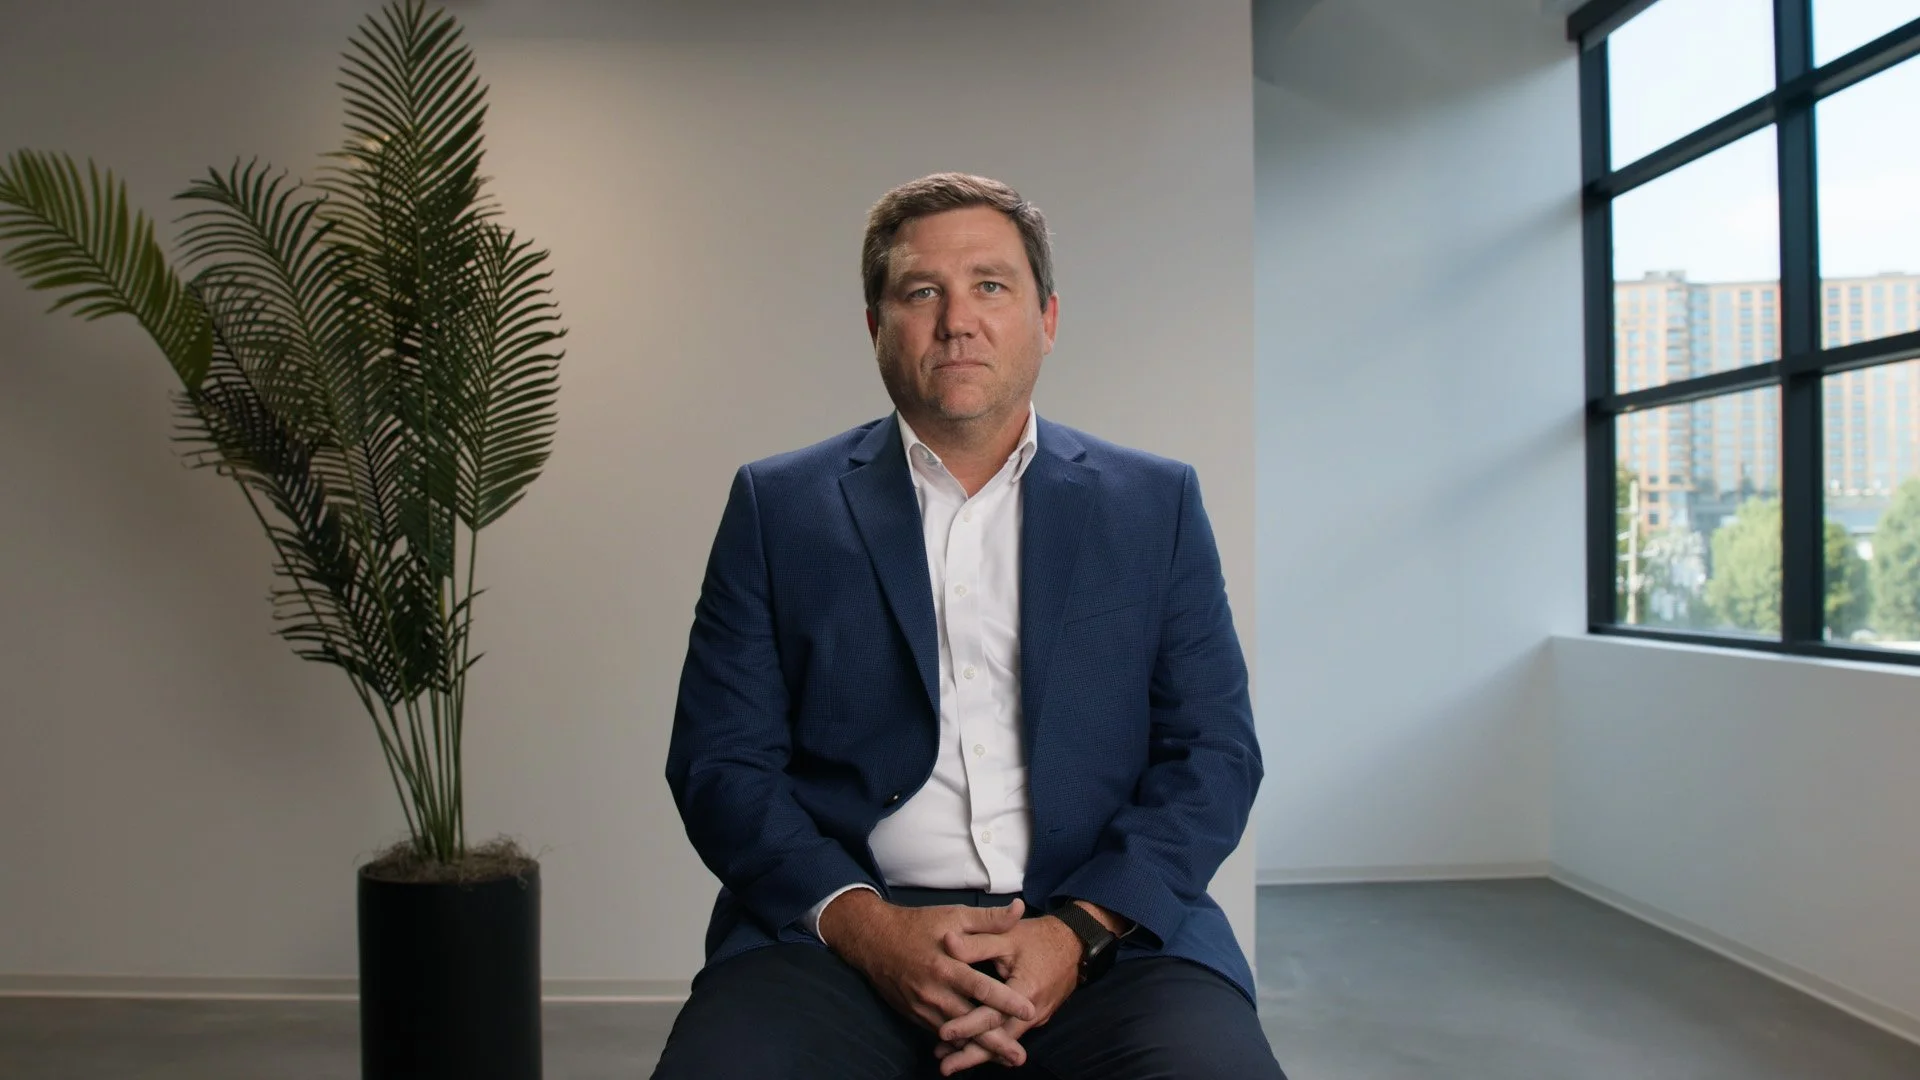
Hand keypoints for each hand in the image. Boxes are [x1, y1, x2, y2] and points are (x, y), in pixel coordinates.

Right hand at [818, 890, 1038, 1048]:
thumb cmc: (917, 925)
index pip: (982, 988)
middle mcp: (934, 991)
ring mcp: (923, 1007)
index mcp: (946, 966)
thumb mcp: (953, 916)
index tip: (1030, 1012)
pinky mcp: (916, 1015)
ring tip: (1006, 1060)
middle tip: (1020, 1056)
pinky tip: (975, 1054)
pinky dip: (959, 1046)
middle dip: (996, 1041)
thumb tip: (1020, 909)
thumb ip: (988, 918)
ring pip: (956, 1034)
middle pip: (970, 1021)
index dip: (1007, 1002)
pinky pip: (940, 1034)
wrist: (873, 940)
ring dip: (980, 1049)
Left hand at [930, 912, 1083, 1074]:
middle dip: (971, 1055)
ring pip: (1006, 1041)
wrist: (1074, 942)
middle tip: (944, 1067)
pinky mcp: (1037, 1017)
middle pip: (1000, 1041)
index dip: (967, 1025)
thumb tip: (947, 942)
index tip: (942, 1032)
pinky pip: (1012, 1035)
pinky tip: (973, 1046)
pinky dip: (993, 1043)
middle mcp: (1034, 1012)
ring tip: (950, 1060)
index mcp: (1025, 991)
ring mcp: (1038, 1017)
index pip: (992, 1015)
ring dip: (979, 1052)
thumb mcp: (1007, 936)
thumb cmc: (1038, 938)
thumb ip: (977, 944)